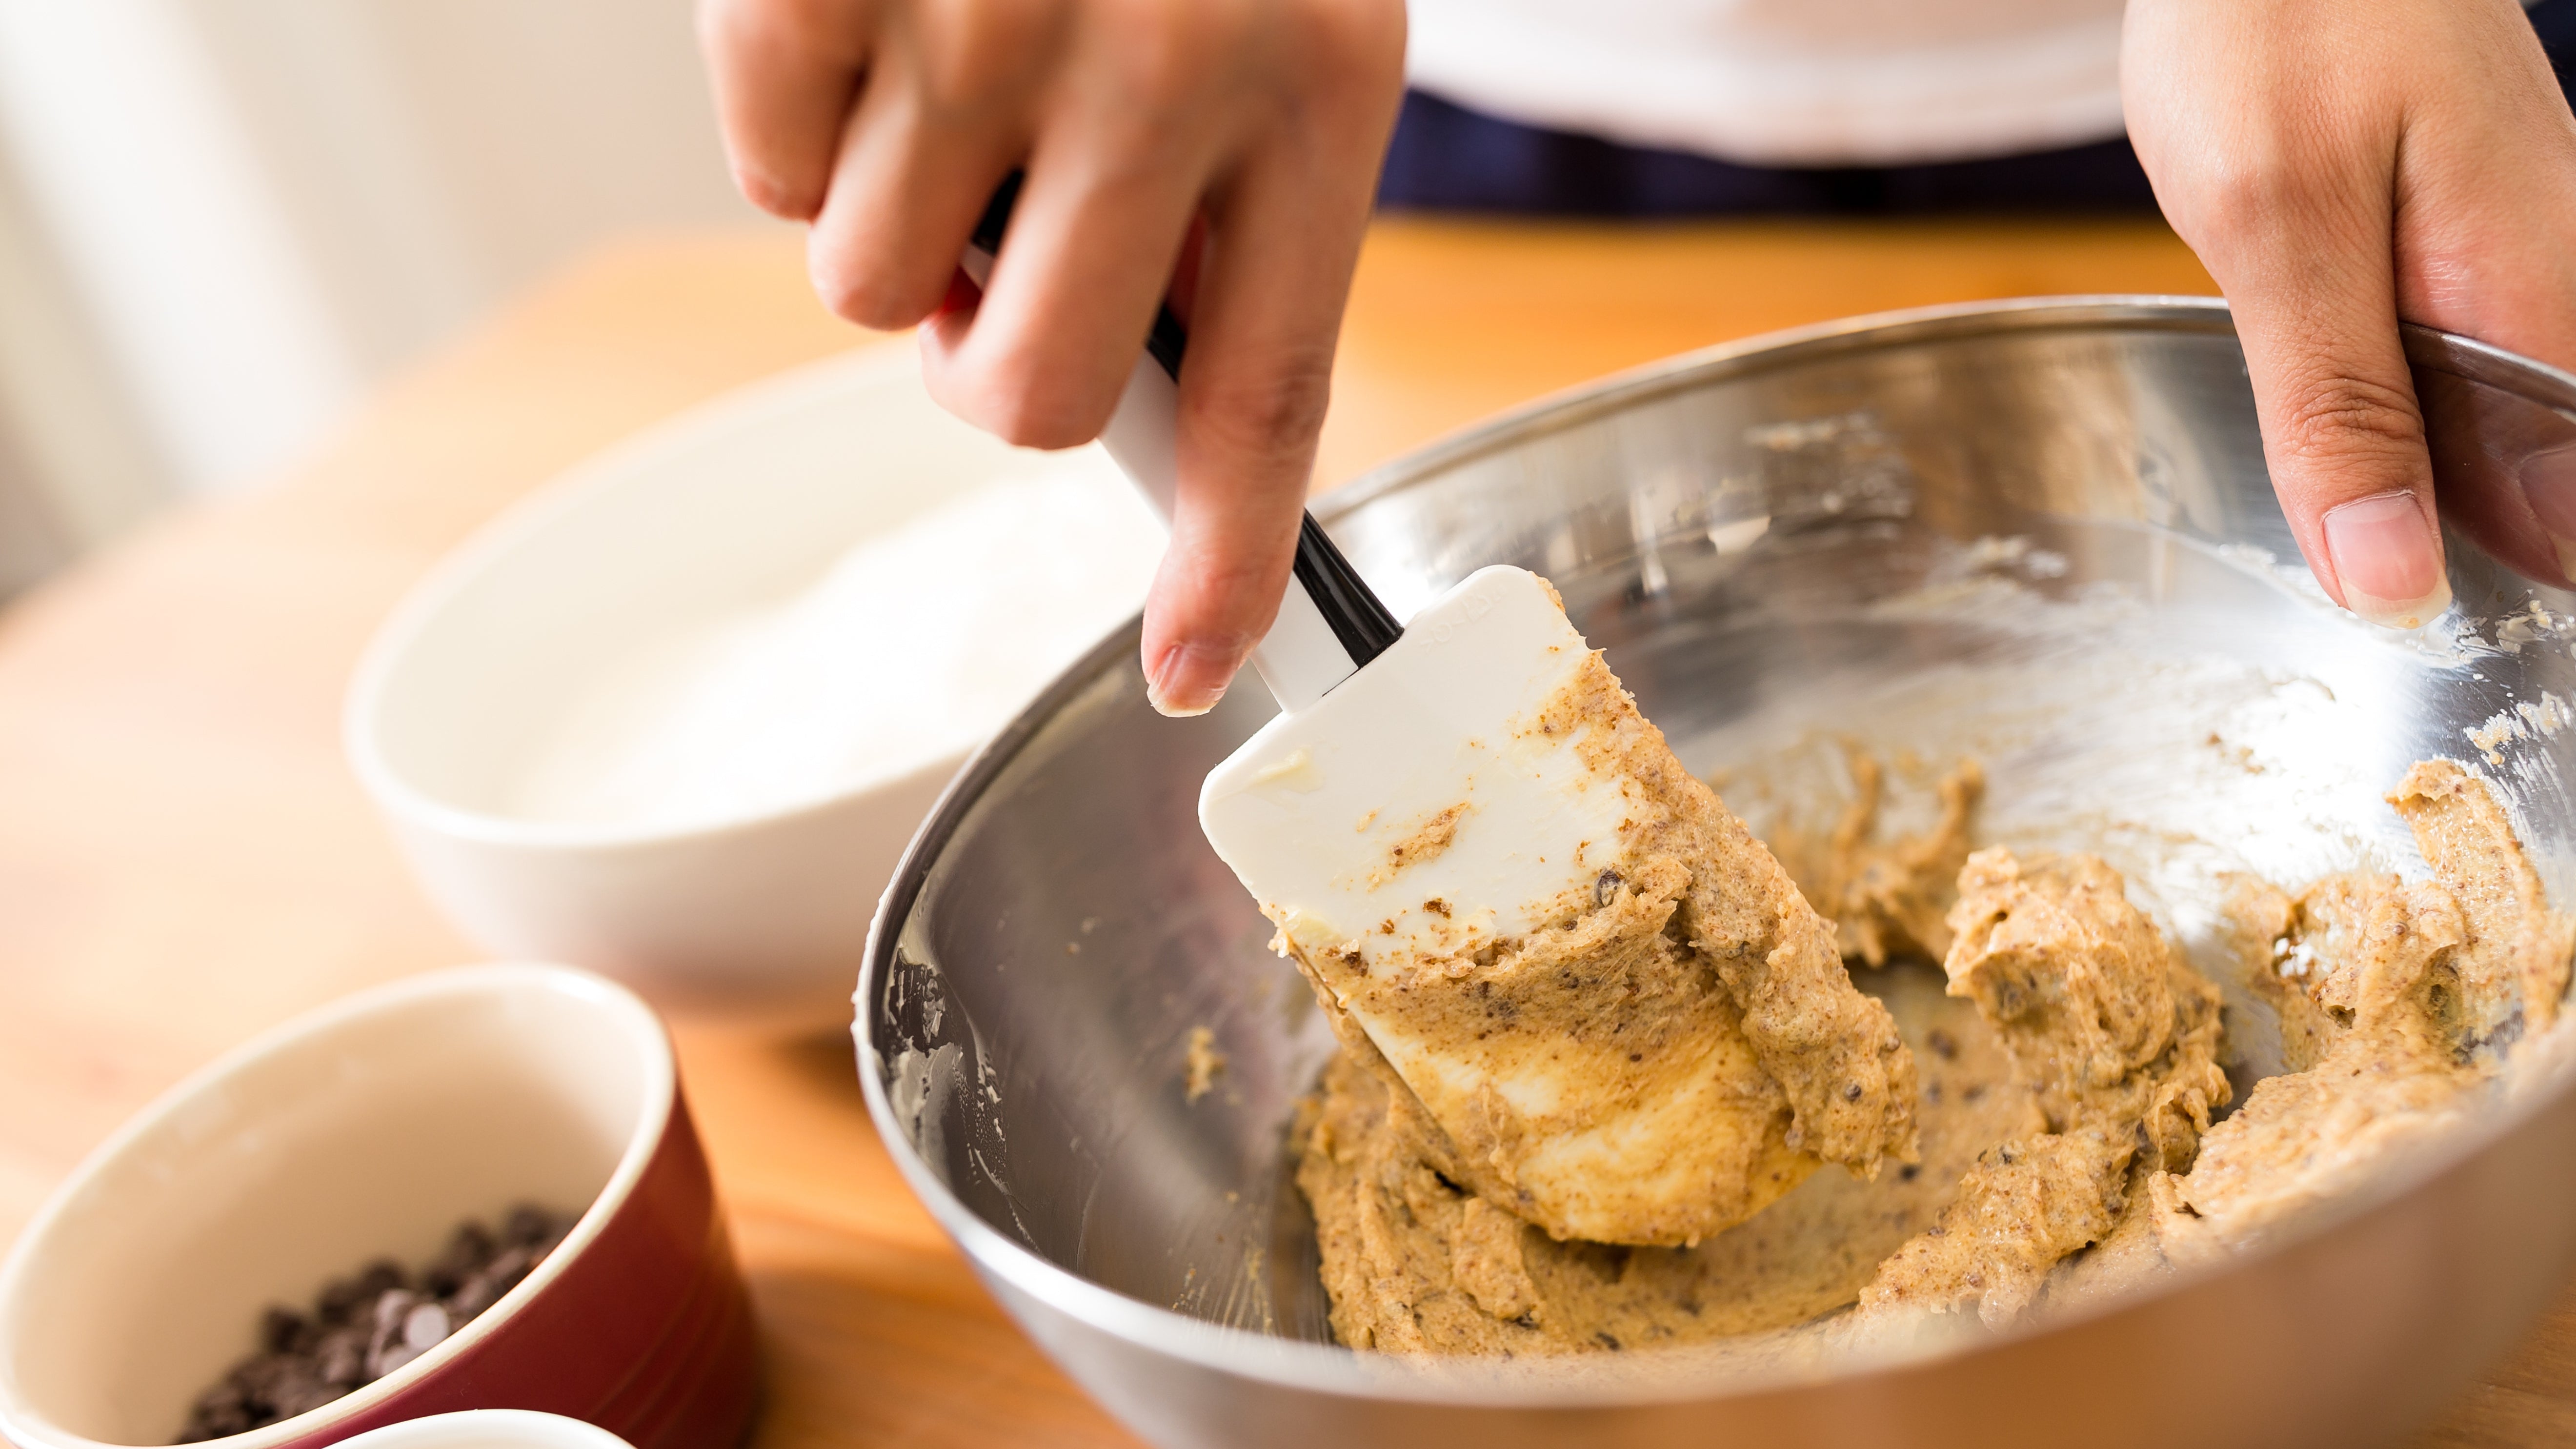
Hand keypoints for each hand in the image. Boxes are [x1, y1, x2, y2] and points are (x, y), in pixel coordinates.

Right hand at [698, 0, 1404, 713]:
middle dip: (989, 360)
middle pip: (1040, 399)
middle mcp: (1170, 61)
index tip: (1191, 669)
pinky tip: (869, 8)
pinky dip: (798, 118)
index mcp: (1320, 77)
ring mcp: (990, 21)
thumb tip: (1144, 391)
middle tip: (997, 235)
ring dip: (889, 212)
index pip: (1269, 397)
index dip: (1227, 555)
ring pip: (875, 297)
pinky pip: (776, 184)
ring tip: (942, 59)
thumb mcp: (1258, 14)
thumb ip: (1227, 193)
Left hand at [2125, 0, 2575, 626]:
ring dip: (2396, 503)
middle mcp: (2549, 304)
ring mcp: (2509, 280)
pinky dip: (2373, 428)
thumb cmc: (2277, 27)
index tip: (2424, 672)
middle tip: (2344, 623)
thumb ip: (2337, 409)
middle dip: (2443, 568)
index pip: (2573, 530)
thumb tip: (2395, 586)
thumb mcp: (2277, 228)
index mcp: (2533, 310)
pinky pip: (2441, 385)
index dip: (2508, 613)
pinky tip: (2316, 454)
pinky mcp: (2455, 262)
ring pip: (2481, 451)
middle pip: (2533, 504)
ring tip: (2316, 554)